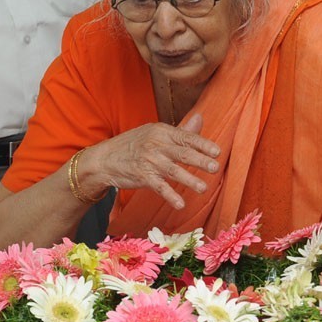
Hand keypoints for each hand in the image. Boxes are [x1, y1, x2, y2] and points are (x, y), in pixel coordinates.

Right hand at [84, 114, 221, 209]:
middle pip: (182, 153)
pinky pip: (158, 187)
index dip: (203, 144)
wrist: (103, 159)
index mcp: (162, 131)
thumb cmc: (133, 145)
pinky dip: (170, 195)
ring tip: (203, 188)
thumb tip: (200, 118)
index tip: (217, 151)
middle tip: (215, 167)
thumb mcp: (155, 133)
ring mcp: (148, 161)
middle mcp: (156, 144)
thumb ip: (180, 131)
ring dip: (189, 180)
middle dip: (200, 160)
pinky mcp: (141, 176)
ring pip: (173, 170)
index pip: (186, 137)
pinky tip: (180, 204)